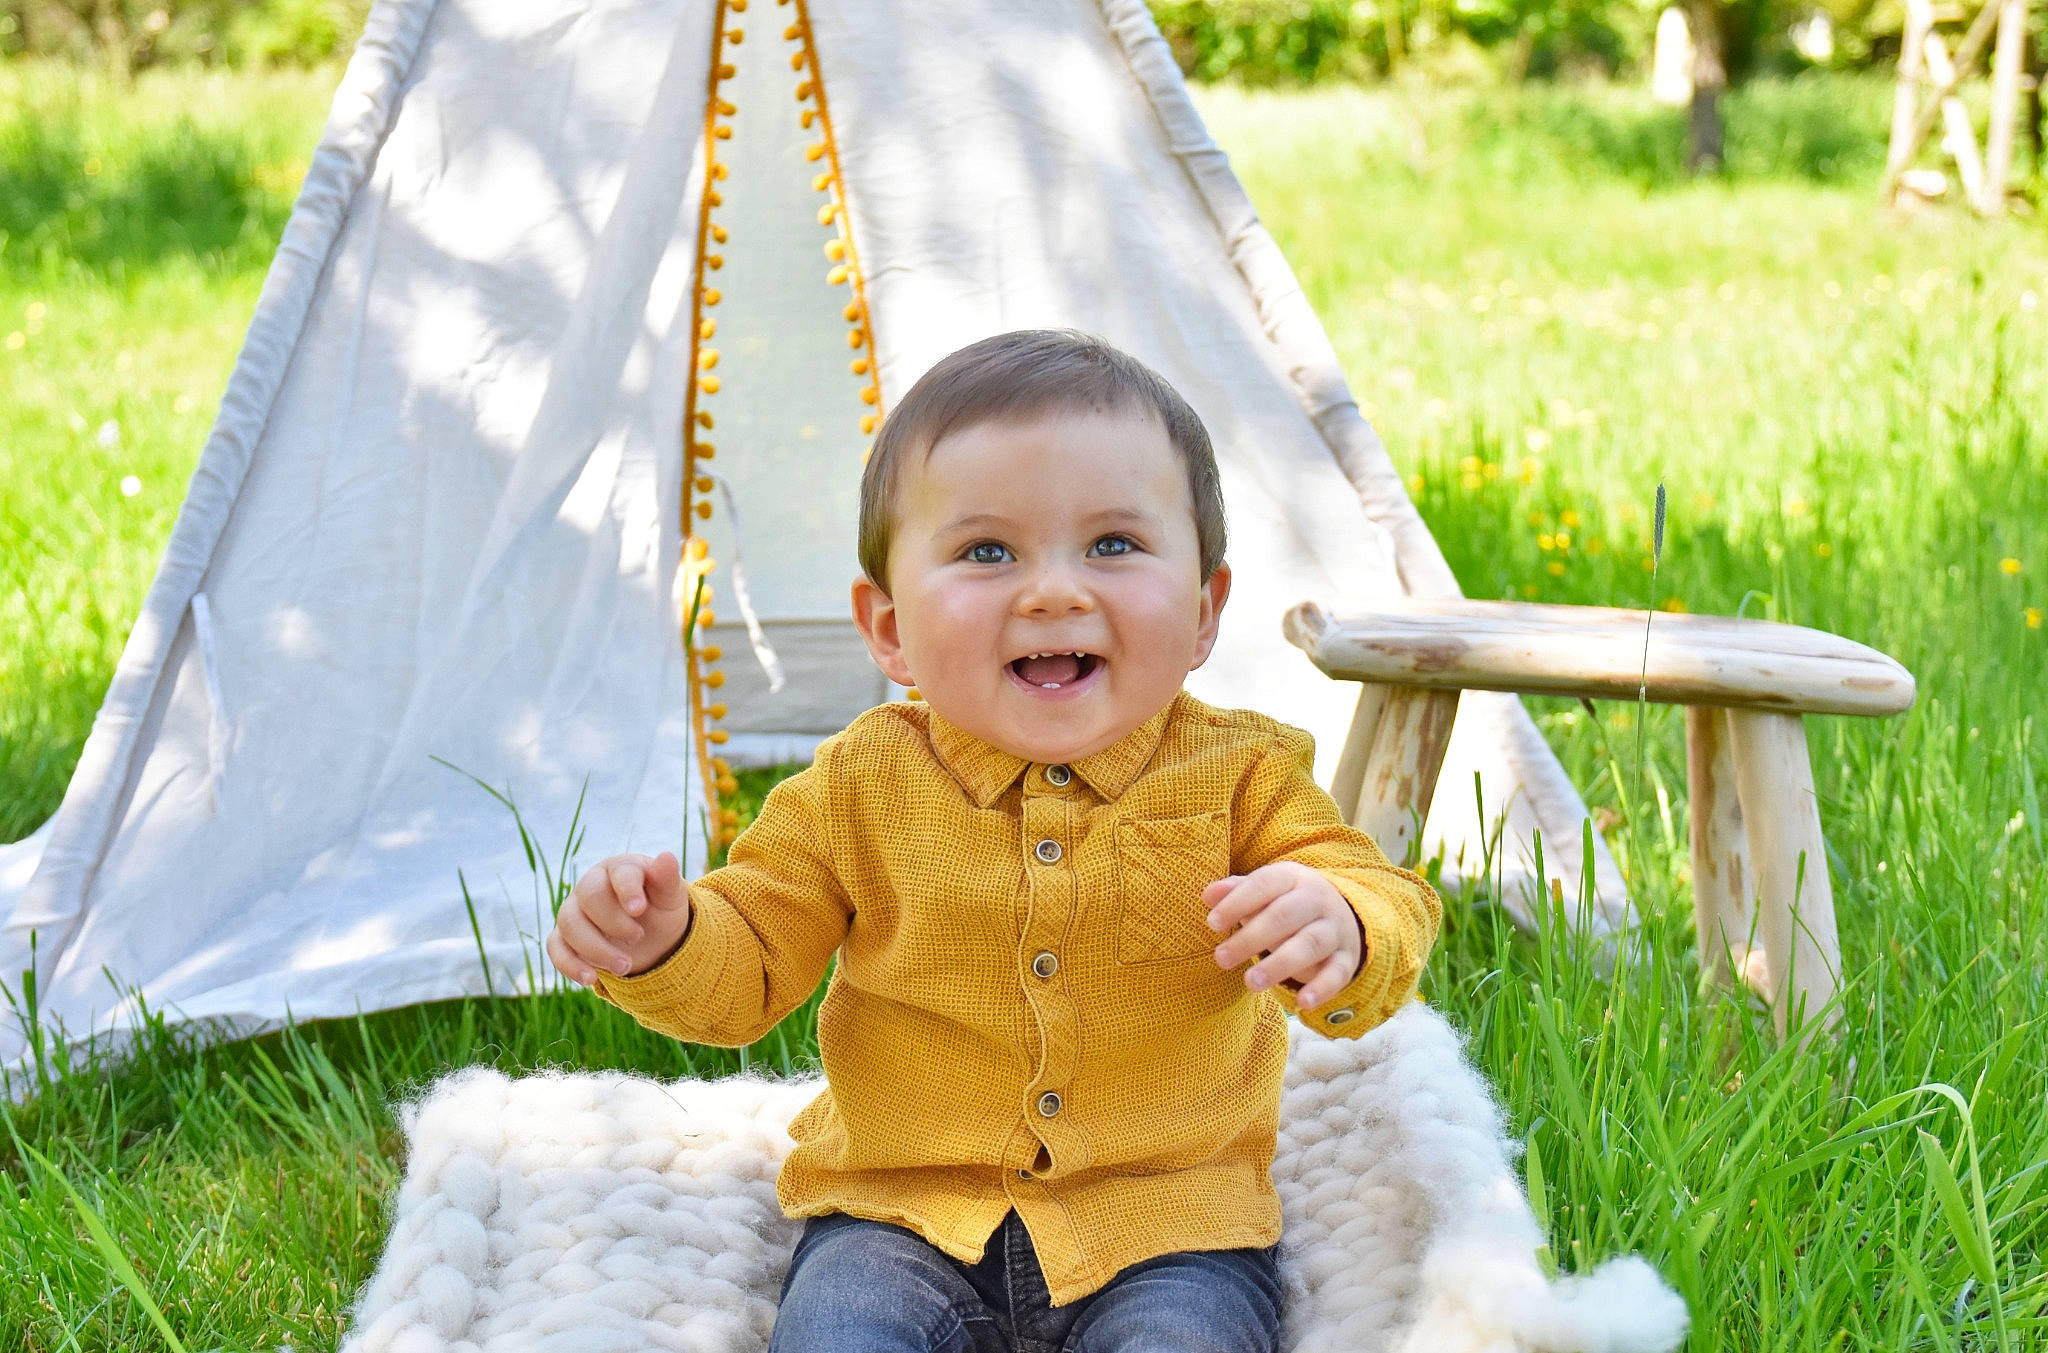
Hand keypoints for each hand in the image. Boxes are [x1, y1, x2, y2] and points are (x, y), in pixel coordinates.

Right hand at [546, 851, 691, 985]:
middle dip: (613, 922)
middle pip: (589, 897)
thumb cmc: (660, 909)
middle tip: (638, 938)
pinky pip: (556, 948)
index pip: (618, 873)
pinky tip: (591, 979)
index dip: (627, 890)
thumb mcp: (670, 897)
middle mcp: (591, 885)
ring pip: (570, 924)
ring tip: (625, 967)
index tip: (639, 910)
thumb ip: (667, 879)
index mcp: (619, 868)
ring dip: (596, 949)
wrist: (650, 938)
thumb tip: (667, 856)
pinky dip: (570, 965)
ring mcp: (574, 911)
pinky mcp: (564, 937)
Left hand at [1203, 862, 1363, 1010]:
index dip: (1237, 902)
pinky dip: (1322, 988)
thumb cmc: (1287, 904)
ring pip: (1310, 944)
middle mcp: (1316, 900)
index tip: (1212, 923)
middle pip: (1285, 915)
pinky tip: (1303, 1003)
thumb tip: (1208, 895)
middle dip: (1252, 937)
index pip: (1264, 884)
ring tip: (1250, 983)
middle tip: (1221, 959)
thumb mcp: (1265, 891)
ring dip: (1280, 964)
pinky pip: (1337, 973)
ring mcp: (1334, 929)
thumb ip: (1236, 892)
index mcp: (1291, 878)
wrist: (1343, 914)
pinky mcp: (1346, 958)